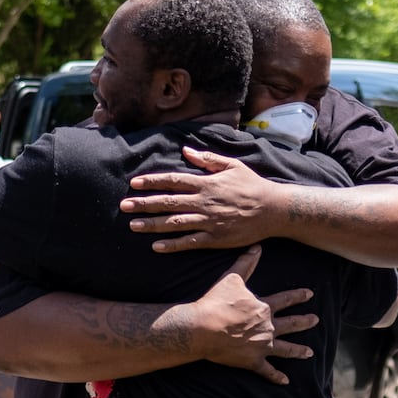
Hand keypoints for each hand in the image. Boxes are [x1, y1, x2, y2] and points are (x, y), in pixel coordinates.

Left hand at [122, 147, 277, 250]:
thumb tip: (185, 150)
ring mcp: (209, 221)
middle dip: (145, 204)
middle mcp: (204, 202)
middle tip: (124, 205)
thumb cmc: (252, 185)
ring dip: (152, 225)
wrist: (274, 209)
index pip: (174, 181)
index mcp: (207, 184)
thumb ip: (207, 159)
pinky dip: (173, 245)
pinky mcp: (215, 238)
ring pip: (175, 223)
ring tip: (133, 225)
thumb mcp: (232, 166)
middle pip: (169, 202)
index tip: (134, 183)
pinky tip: (156, 246)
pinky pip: (190, 242)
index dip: (152, 182)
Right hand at [192, 246, 317, 384]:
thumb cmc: (214, 303)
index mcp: (264, 307)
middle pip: (291, 324)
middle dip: (304, 322)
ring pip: (285, 349)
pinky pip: (267, 371)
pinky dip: (276, 376)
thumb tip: (257, 247)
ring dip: (298, 351)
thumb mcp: (231, 279)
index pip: (286, 299)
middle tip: (315, 320)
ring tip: (309, 353)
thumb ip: (246, 264)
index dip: (299, 296)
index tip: (310, 294)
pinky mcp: (252, 361)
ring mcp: (262, 345)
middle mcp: (268, 327)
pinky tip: (286, 381)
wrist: (202, 328)